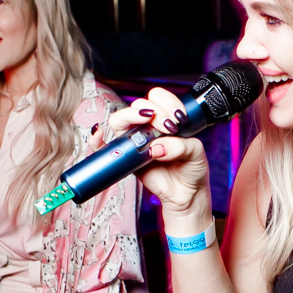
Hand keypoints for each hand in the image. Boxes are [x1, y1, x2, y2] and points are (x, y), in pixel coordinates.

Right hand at [103, 88, 210, 222]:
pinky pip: (105, 146)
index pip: (158, 97)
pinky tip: (99, 133)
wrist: (186, 194)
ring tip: (146, 130)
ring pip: (120, 118)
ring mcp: (135, 140)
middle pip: (139, 105)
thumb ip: (180, 146)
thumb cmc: (191, 169)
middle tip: (168, 127)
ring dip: (130, 117)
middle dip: (153, 111)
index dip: (167, 102)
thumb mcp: (195, 153)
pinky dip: (96, 139)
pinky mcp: (126, 157)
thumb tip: (156, 147)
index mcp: (166, 119)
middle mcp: (149, 127)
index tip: (178, 118)